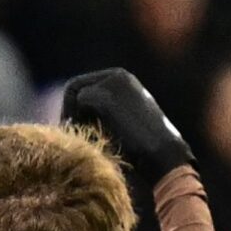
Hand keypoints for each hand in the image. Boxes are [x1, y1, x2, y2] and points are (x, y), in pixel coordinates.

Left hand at [60, 68, 192, 185]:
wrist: (162, 156)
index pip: (83, 86)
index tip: (76, 132)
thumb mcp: (119, 128)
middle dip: (68, 111)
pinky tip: (92, 136)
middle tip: (71, 136)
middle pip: (74, 86)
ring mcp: (113, 82)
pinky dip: (80, 120)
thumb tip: (70, 120)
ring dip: (72, 116)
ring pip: (73, 92)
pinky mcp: (108, 94)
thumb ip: (100, 117)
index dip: (73, 110)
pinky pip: (79, 101)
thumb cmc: (140, 153)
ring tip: (84, 137)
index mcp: (123, 81)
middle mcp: (118, 75)